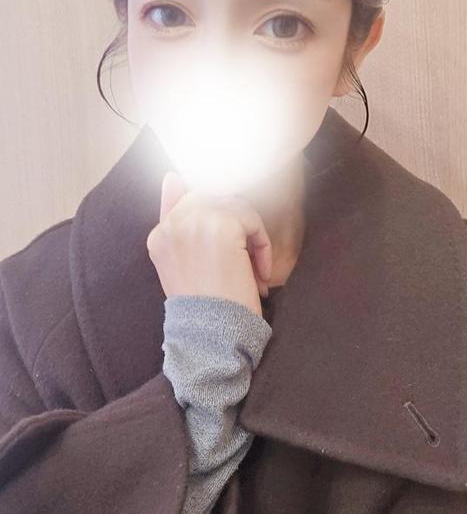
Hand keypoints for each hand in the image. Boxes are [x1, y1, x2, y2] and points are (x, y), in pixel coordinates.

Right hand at [146, 171, 272, 317]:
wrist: (213, 337)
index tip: (225, 237)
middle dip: (234, 220)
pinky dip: (261, 244)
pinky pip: (250, 217)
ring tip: (253, 267)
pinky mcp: (220, 224)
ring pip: (234, 204)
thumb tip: (172, 176)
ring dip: (249, 233)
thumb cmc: (205, 308)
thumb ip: (177, 223)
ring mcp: (193, 221)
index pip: (185, 199)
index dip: (212, 214)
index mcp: (158, 235)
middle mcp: (171, 224)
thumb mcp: (184, 266)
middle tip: (245, 256)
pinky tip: (260, 273)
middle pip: (212, 196)